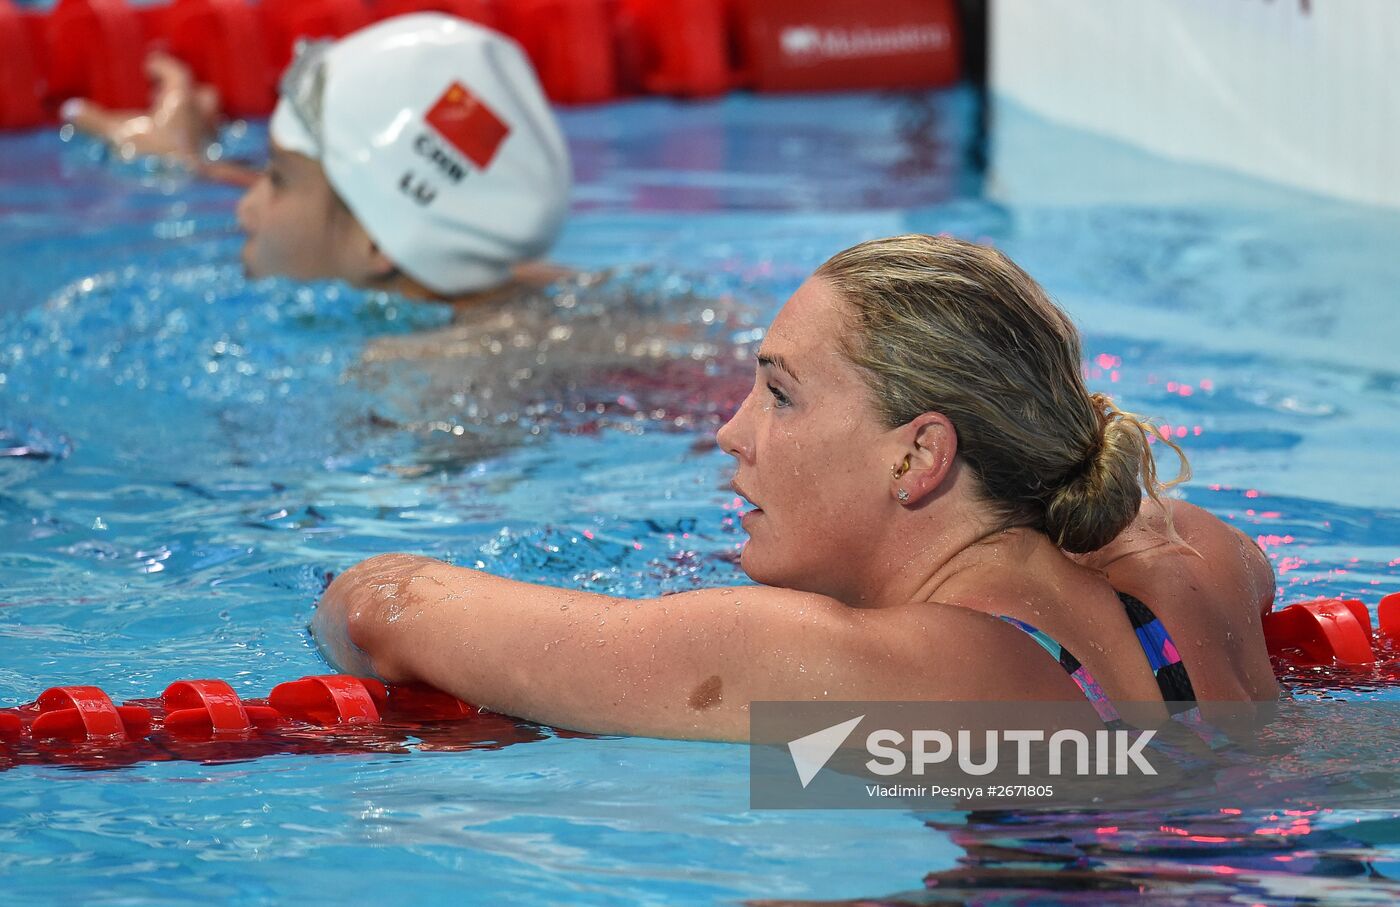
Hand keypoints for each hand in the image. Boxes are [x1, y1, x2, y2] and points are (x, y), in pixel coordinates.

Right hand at [62, 52, 220, 165]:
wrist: (195, 199)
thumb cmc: (160, 162)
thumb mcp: (120, 139)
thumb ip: (95, 122)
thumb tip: (71, 109)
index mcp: (183, 102)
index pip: (178, 72)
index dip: (164, 65)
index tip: (151, 65)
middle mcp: (206, 118)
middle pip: (204, 95)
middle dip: (188, 93)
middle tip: (163, 98)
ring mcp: (219, 143)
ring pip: (212, 122)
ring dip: (197, 120)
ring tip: (174, 127)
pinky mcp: (225, 167)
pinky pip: (217, 150)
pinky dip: (203, 147)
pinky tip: (186, 157)